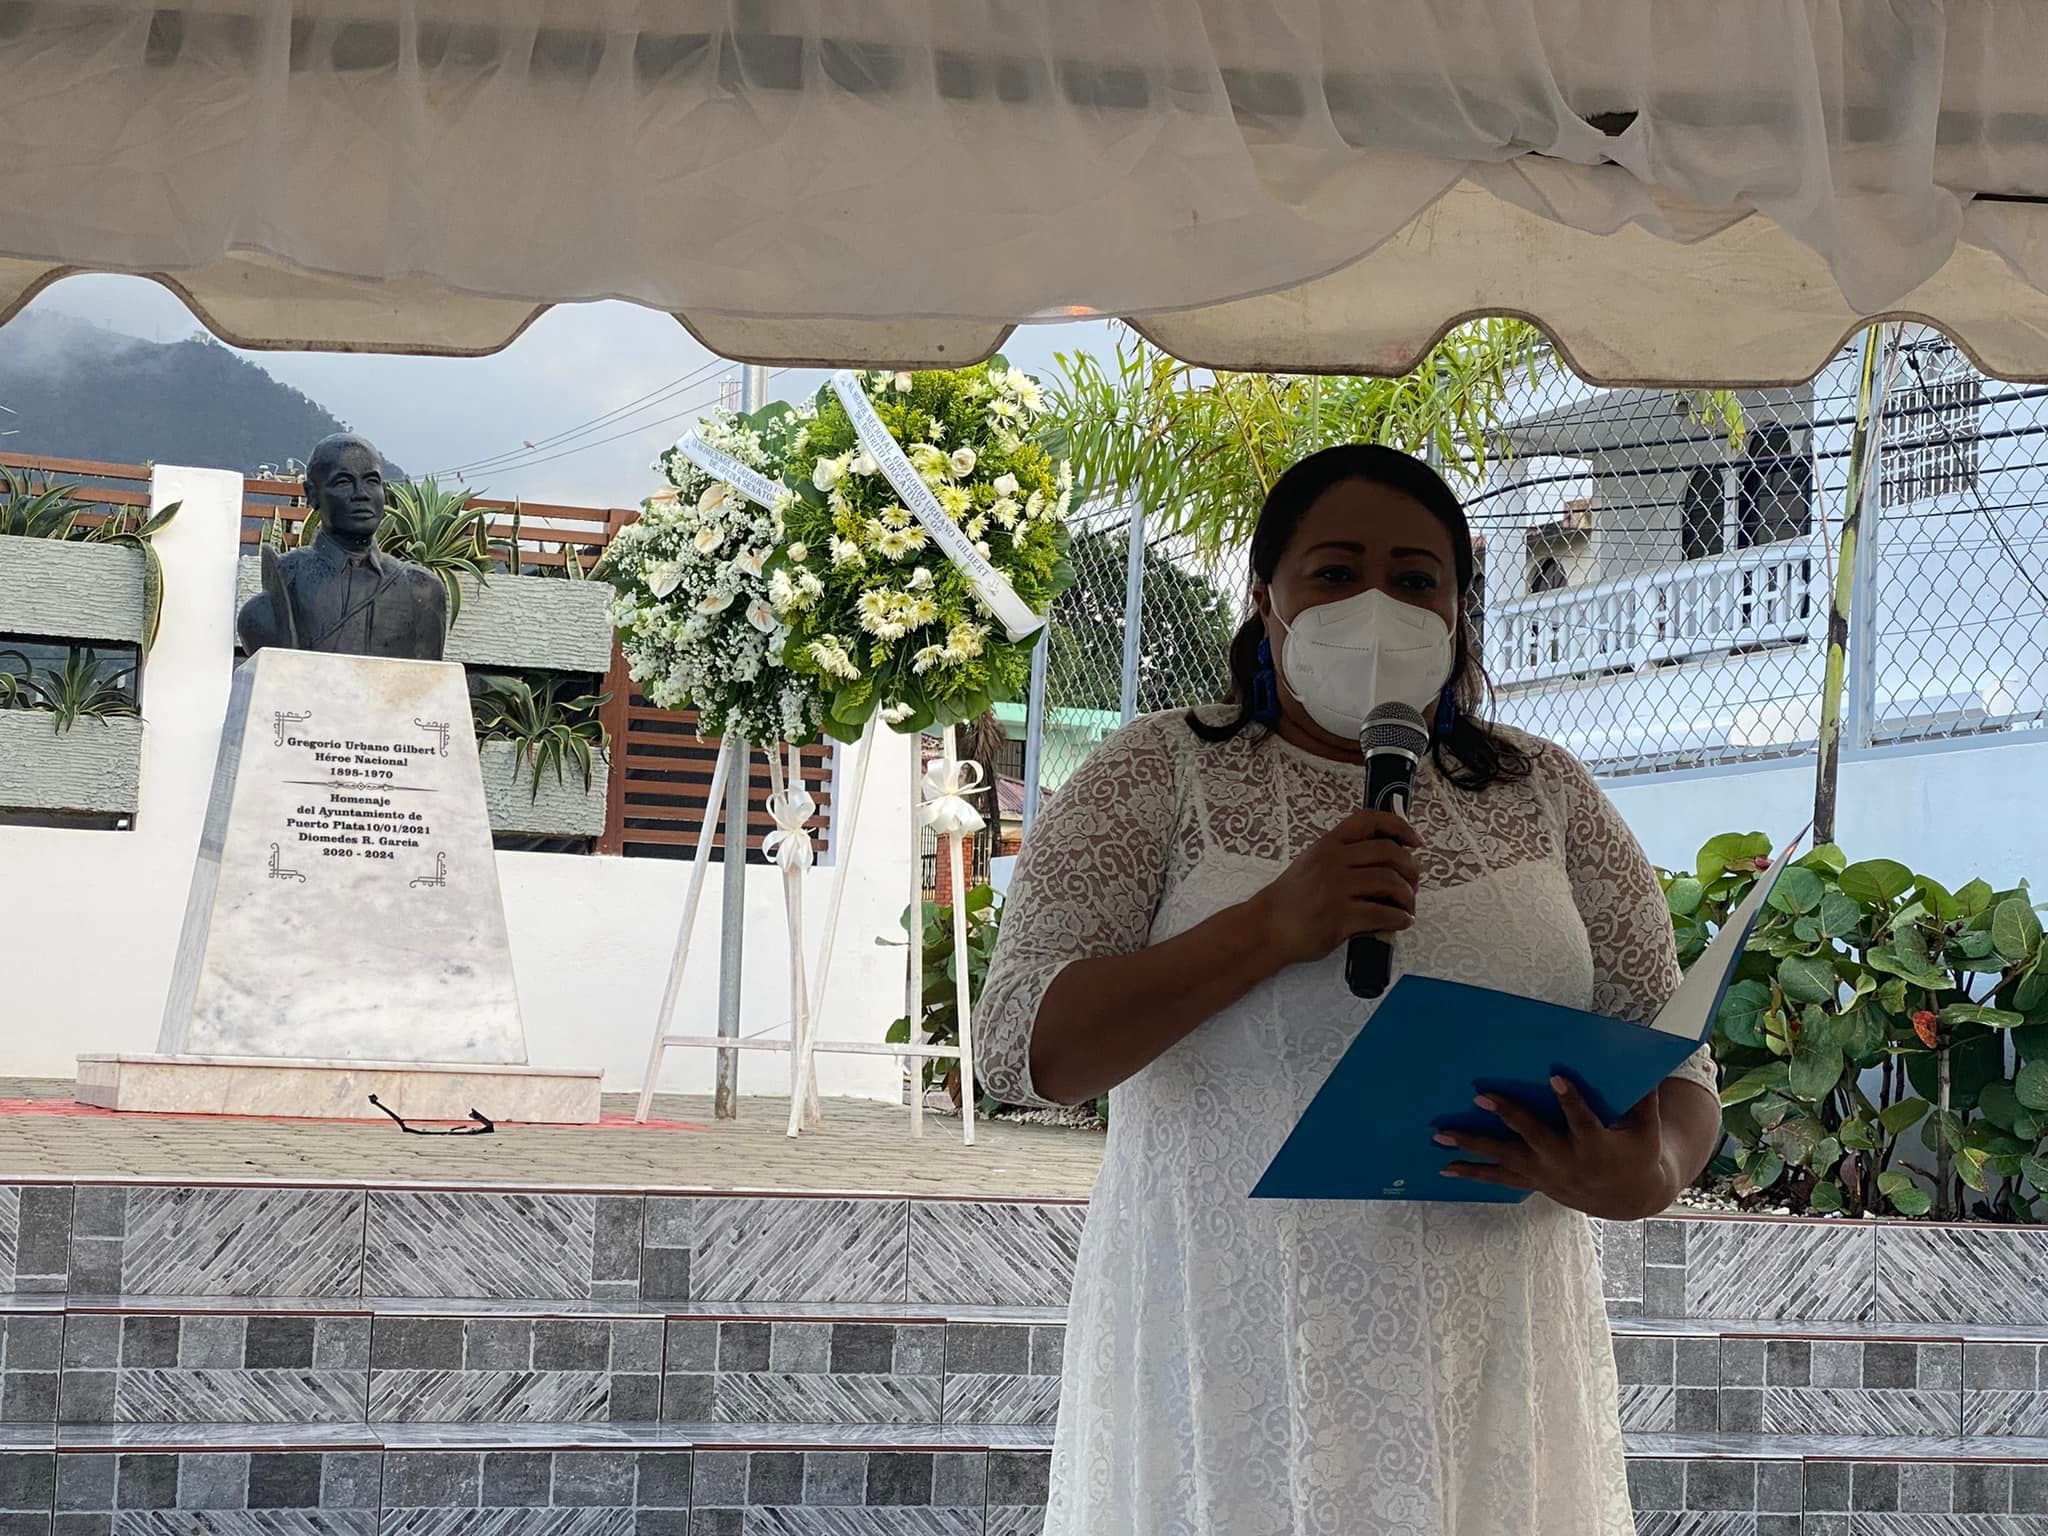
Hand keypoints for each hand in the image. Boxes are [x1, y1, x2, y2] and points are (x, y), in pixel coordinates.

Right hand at [1244, 809, 1421, 969]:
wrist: (1267, 927)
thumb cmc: (1292, 899)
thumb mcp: (1312, 862)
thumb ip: (1343, 855)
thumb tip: (1385, 856)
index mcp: (1328, 845)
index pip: (1369, 821)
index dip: (1399, 826)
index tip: (1416, 840)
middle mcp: (1333, 862)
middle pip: (1390, 854)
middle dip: (1411, 870)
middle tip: (1413, 884)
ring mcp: (1336, 890)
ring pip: (1391, 884)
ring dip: (1408, 898)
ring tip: (1407, 907)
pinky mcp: (1340, 918)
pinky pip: (1383, 915)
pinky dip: (1400, 919)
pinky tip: (1400, 921)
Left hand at [1434, 1076, 1679, 1220]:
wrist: (1627, 1197)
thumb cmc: (1637, 1151)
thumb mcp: (1647, 1128)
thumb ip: (1642, 1097)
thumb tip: (1645, 1059)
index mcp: (1596, 1144)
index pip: (1582, 1118)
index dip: (1570, 1098)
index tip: (1554, 1076)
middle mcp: (1566, 1160)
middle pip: (1532, 1136)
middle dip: (1507, 1116)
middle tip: (1480, 1097)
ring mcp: (1545, 1174)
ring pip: (1505, 1160)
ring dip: (1472, 1147)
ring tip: (1440, 1137)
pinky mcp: (1534, 1181)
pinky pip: (1500, 1178)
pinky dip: (1473, 1173)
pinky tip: (1445, 1167)